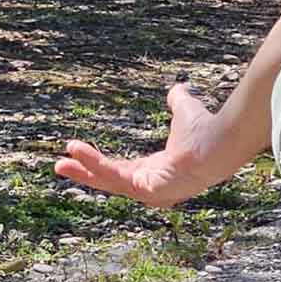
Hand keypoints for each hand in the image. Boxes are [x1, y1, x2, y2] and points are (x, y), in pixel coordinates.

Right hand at [54, 84, 225, 208]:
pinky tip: (78, 152)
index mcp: (157, 171)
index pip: (122, 171)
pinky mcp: (149, 191)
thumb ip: (178, 102)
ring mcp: (151, 192)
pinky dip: (96, 166)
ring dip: (85, 171)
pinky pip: (116, 178)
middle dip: (84, 174)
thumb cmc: (208, 130)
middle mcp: (153, 185)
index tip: (78, 153)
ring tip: (61, 162)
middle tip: (59, 165)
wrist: (221, 139)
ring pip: (110, 182)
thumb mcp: (185, 111)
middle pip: (110, 182)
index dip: (100, 163)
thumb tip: (177, 89)